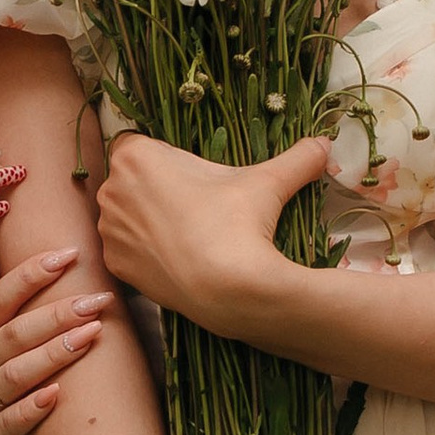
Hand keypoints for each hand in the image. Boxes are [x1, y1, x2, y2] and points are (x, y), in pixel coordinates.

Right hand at [0, 248, 110, 434]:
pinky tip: (58, 394)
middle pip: (15, 333)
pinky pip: (9, 424)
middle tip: (98, 296)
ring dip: (54, 353)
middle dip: (58, 312)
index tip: (66, 254)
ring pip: (17, 374)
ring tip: (92, 334)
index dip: (31, 274)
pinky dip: (33, 409)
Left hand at [96, 132, 331, 330]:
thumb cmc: (238, 224)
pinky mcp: (114, 264)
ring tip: (190, 233)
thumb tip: (325, 144)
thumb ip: (296, 157)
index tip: (193, 174)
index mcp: (136, 156)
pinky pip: (127, 247)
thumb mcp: (268, 182)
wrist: (227, 291)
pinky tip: (177, 256)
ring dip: (149, 218)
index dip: (167, 157)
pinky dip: (146, 250)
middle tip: (199, 205)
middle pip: (133, 178)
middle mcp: (111, 189)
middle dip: (158, 187)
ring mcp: (109, 230)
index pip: (140, 143)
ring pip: (127, 213)